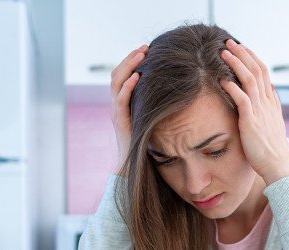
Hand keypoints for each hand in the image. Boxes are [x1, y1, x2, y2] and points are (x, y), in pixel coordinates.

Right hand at [110, 44, 147, 168]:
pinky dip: (127, 86)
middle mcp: (116, 104)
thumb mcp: (148, 118)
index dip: (131, 61)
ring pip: (116, 82)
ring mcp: (116, 111)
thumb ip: (152, 105)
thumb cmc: (143, 142)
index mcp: (122, 102)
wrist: (132, 164)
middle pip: (117, 74)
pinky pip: (120, 100)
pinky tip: (137, 77)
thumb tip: (171, 93)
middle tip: (144, 47)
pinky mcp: (120, 120)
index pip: (122, 75)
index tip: (145, 50)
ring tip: (141, 54)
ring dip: (128, 66)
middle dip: (130, 58)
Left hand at [219, 39, 288, 184]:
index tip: (241, 49)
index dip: (252, 58)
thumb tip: (269, 92)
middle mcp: (267, 103)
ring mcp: (260, 112)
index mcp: (272, 103)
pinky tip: (223, 80)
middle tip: (230, 43)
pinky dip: (232, 87)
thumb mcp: (272, 125)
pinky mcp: (251, 122)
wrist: (279, 166)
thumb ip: (270, 108)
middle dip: (243, 54)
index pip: (263, 73)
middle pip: (256, 70)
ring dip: (235, 64)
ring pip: (249, 80)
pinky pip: (242, 99)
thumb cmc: (271, 151)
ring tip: (223, 53)